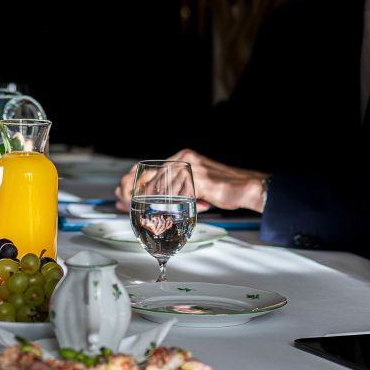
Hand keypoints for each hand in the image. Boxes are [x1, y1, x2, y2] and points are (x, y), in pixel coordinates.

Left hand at [115, 149, 266, 212]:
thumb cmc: (223, 188)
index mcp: (182, 157)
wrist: (248, 188)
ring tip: (134, 209)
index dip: (133, 179)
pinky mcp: (200, 182)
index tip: (122, 191)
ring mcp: (192, 170)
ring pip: (160, 186)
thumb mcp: (194, 185)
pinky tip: (157, 212)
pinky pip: (177, 195)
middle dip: (132, 190)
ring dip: (145, 200)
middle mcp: (185, 159)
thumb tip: (155, 199)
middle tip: (121, 201)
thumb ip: (177, 188)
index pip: (151, 168)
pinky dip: (165, 204)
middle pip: (150, 176)